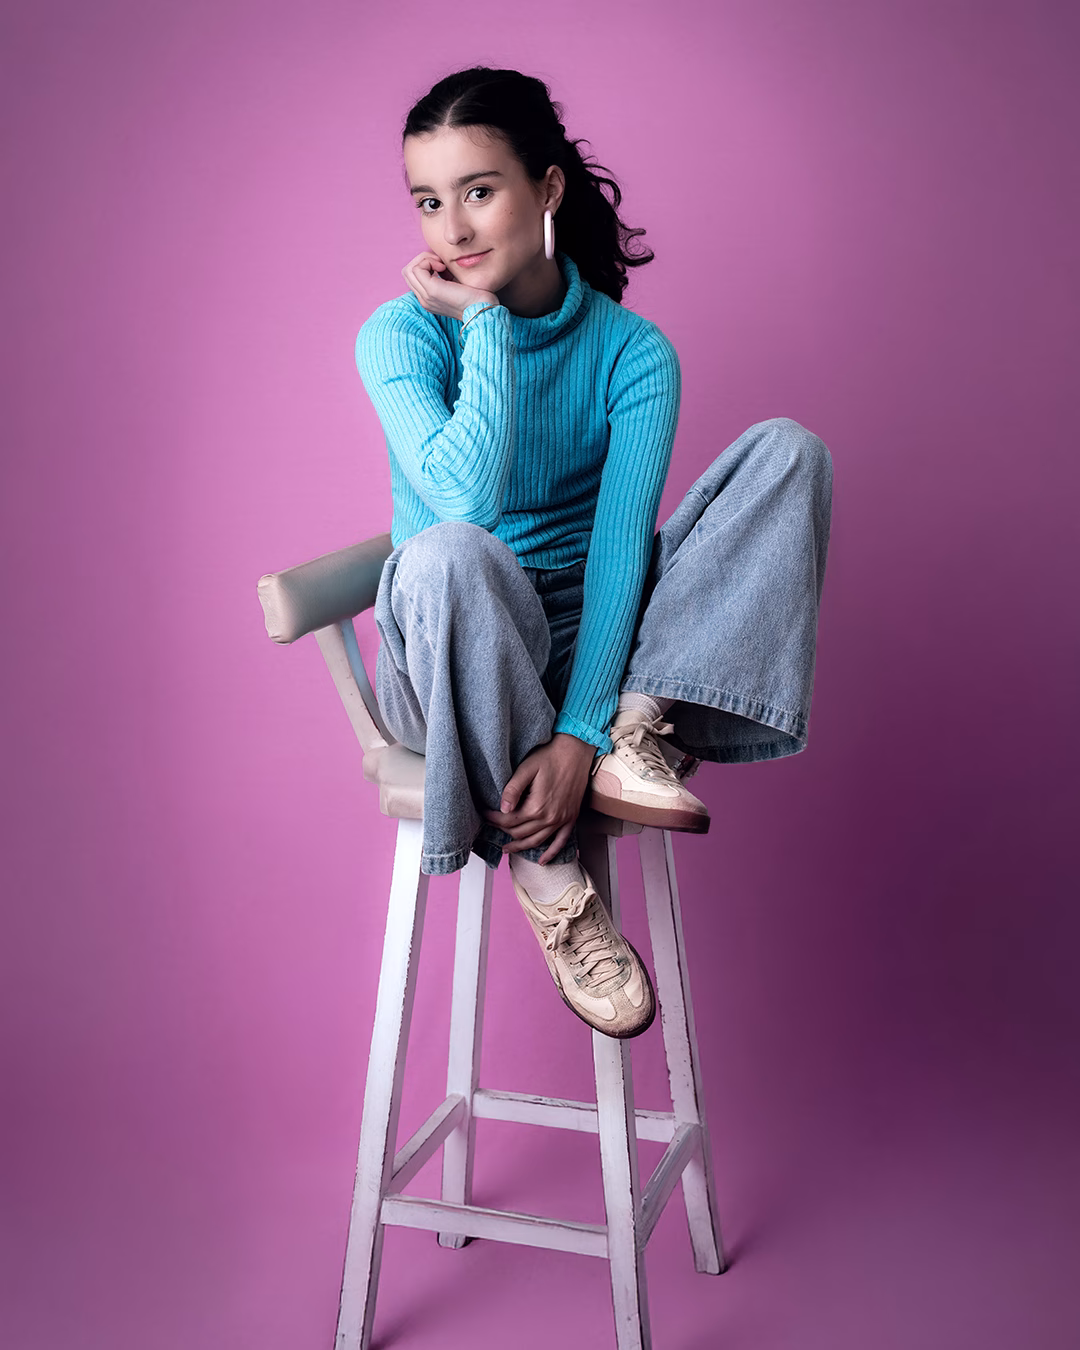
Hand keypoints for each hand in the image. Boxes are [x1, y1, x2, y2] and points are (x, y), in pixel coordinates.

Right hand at [401, 251, 497, 321]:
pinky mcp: (432, 291)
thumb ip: (445, 276)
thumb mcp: (456, 284)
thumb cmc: (476, 297)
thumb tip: (440, 261)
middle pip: (408, 272)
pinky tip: (443, 267)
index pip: (413, 276)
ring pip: (409, 269)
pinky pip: (417, 268)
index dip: (425, 265)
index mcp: (429, 299)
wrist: (483, 310)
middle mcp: (424, 300)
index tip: (443, 266)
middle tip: (441, 263)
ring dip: (425, 260)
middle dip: (423, 260)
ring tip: (441, 265)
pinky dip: (428, 262)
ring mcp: (426, 296)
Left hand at [483, 733, 596, 863]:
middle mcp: (550, 818)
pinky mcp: (571, 818)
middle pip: (520, 832)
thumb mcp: (527, 769)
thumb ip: (513, 789)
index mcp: (537, 807)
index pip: (508, 821)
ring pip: (537, 841)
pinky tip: (542, 861)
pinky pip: (561, 842)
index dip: (493, 819)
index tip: (483, 813)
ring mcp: (562, 820)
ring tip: (507, 848)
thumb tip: (502, 809)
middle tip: (491, 826)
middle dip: (502, 830)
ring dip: (520, 847)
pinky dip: (551, 853)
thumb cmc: (550, 756)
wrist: (576, 750)